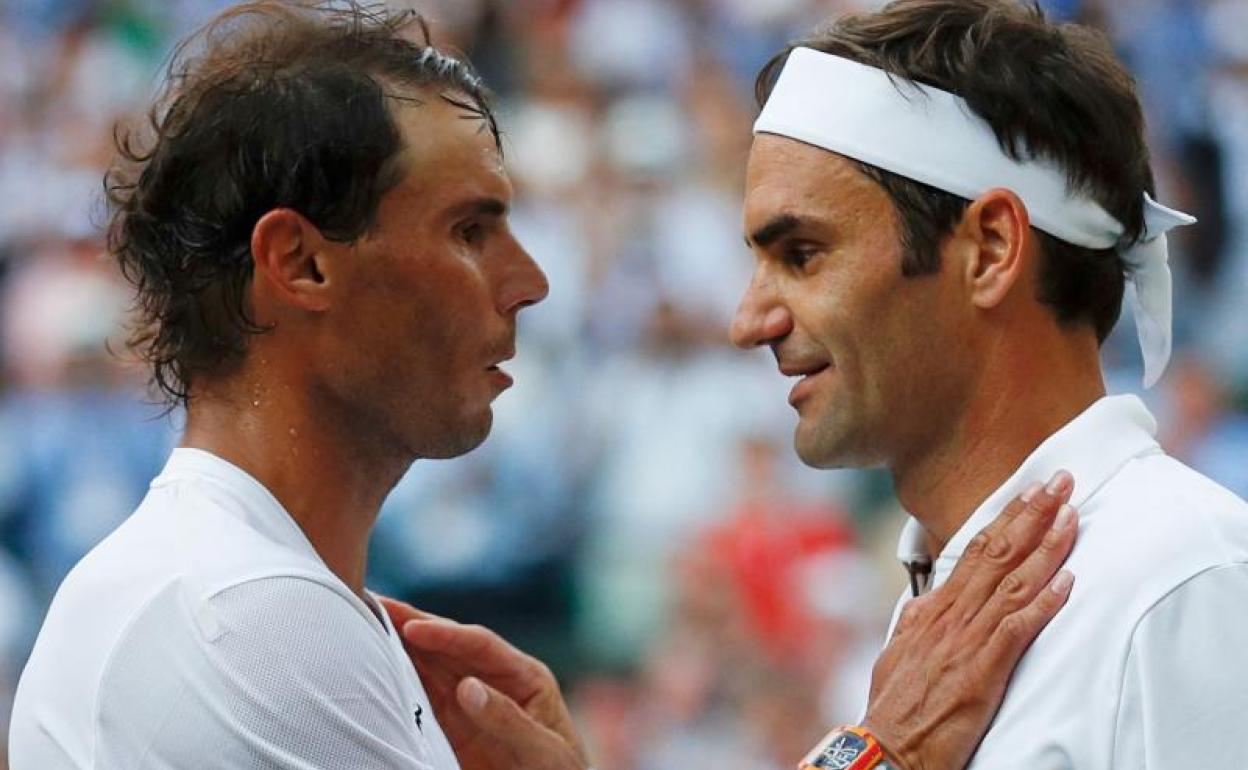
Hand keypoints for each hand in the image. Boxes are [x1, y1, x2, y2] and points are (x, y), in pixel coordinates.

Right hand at [380, 599, 588, 769]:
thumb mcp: (543, 749)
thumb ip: (508, 719)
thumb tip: (467, 686)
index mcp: (523, 676)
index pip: (480, 645)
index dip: (445, 633)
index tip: (412, 627)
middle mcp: (492, 681)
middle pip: (447, 648)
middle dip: (411, 625)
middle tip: (372, 603)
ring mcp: (468, 703)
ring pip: (427, 668)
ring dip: (397, 649)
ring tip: (363, 625)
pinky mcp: (449, 728)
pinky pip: (419, 700)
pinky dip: (395, 683)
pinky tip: (373, 668)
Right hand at [861, 471, 1078, 769]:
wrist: (885, 746)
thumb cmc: (894, 705)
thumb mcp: (899, 652)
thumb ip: (917, 622)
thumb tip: (926, 600)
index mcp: (934, 609)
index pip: (977, 551)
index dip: (1008, 518)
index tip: (1030, 491)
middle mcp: (951, 616)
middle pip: (998, 554)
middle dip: (1032, 514)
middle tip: (1061, 481)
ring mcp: (966, 641)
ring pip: (1012, 583)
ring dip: (1046, 547)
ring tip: (1071, 516)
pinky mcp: (981, 670)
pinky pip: (1017, 629)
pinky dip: (1044, 604)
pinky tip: (1068, 583)